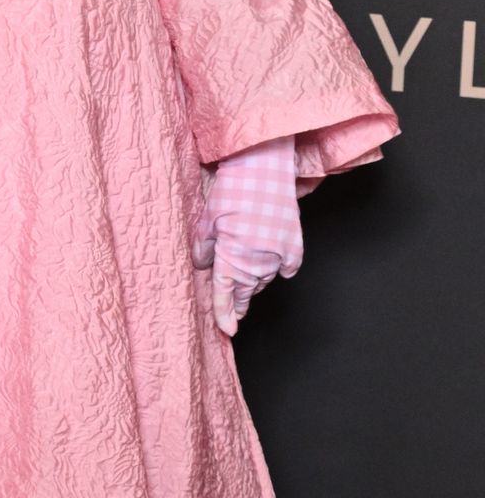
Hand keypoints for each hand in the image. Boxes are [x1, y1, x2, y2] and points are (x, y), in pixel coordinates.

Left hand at [191, 136, 302, 335]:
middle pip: (246, 288)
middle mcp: (257, 259)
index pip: (225, 292)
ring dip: (253, 283)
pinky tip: (274, 268)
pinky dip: (279, 268)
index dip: (224, 313)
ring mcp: (279, 251)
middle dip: (238, 301)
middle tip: (233, 312)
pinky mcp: (294, 242)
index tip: (227, 330)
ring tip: (246, 288)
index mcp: (232, 255)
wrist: (264, 167)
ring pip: (263, 278)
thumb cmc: (232, 190)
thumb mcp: (206, 219)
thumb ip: (203, 247)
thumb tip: (205, 265)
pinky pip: (286, 265)